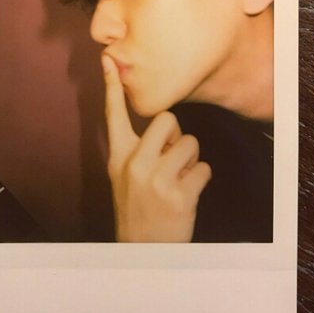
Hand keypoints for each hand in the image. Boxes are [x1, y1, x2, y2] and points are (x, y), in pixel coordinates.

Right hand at [101, 54, 211, 242]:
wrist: (143, 253)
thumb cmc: (137, 210)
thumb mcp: (124, 178)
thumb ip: (137, 150)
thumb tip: (164, 124)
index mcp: (119, 157)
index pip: (114, 115)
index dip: (112, 87)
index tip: (109, 60)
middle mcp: (135, 164)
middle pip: (168, 119)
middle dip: (178, 134)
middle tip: (172, 156)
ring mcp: (157, 180)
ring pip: (191, 143)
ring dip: (192, 160)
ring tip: (180, 179)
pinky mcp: (180, 196)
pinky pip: (205, 169)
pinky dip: (202, 179)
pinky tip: (189, 193)